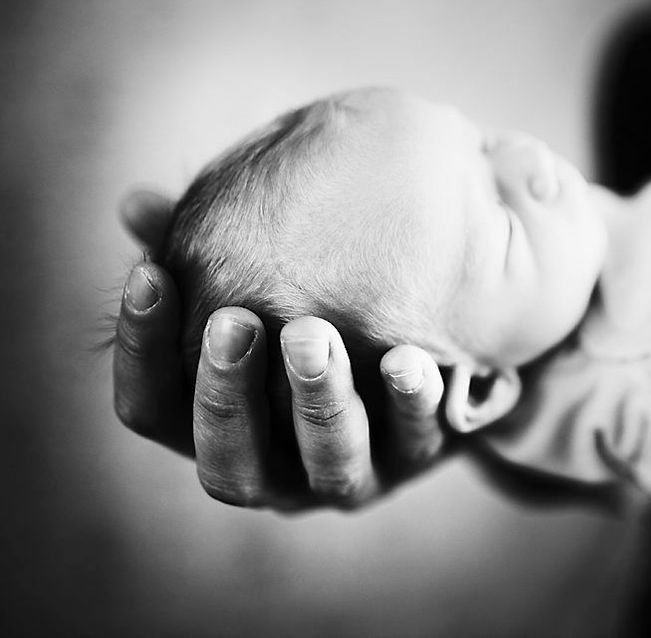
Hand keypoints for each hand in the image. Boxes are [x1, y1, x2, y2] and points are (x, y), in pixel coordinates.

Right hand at [113, 189, 447, 510]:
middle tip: (234, 323)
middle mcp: (274, 472)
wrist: (418, 340)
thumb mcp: (254, 284)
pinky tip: (405, 357)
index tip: (150, 273)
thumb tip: (138, 208)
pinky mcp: (417, 456)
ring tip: (312, 334)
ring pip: (327, 462)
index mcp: (212, 430)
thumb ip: (201, 256)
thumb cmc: (309, 308)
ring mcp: (347, 473)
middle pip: (229, 463)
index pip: (151, 409)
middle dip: (227, 396)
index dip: (142, 350)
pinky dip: (410, 400)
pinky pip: (416, 437)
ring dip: (318, 400)